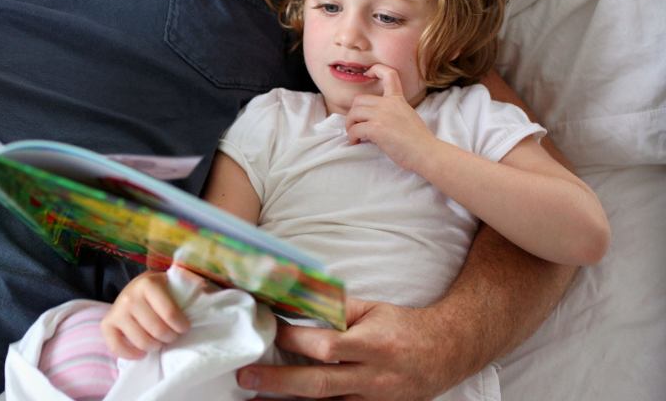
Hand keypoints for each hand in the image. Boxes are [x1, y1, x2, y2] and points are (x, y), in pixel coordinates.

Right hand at [100, 270, 190, 358]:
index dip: (181, 325)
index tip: (184, 327)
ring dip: (155, 346)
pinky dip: (131, 354)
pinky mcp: (107, 324)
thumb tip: (203, 287)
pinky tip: (142, 351)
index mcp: (148, 284)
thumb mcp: (174, 282)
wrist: (136, 289)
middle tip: (172, 334)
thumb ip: (189, 283)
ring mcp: (116, 311)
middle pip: (157, 331)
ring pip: (141, 342)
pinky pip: (117, 348)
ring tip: (159, 340)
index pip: (170, 313)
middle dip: (170, 337)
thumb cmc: (161, 290)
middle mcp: (129, 297)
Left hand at [237, 298, 457, 400]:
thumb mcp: (373, 309)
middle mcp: (372, 378)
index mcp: (373, 346)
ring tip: (252, 398)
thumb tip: (296, 299)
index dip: (294, 340)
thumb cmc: (403, 327)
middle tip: (246, 376)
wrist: (446, 353)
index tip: (267, 330)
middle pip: (318, 384)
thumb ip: (336, 308)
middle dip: (278, 382)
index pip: (326, 346)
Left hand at [345, 64, 435, 170]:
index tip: (367, 73)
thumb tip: (377, 120)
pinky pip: (354, 129)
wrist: (427, 153)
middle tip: (355, 125)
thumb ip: (393, 113)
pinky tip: (356, 142)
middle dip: (353, 113)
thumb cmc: (419, 141)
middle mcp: (389, 104)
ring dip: (350, 125)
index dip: (376, 69)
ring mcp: (382, 115)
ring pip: (353, 113)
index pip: (389, 74)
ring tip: (354, 135)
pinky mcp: (376, 128)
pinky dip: (352, 136)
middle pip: (359, 100)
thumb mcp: (408, 117)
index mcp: (398, 100)